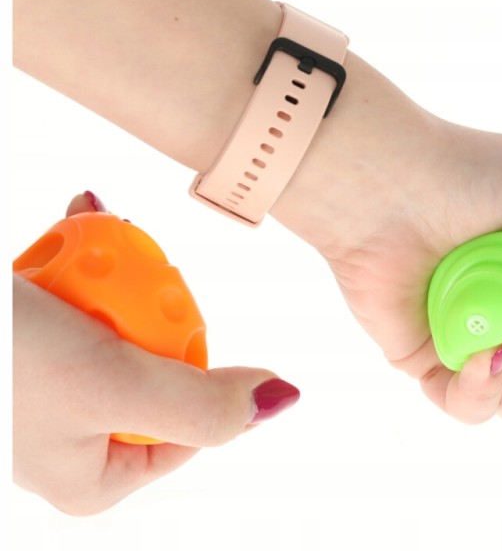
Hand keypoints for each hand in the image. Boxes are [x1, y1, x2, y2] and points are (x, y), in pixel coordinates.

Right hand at [13, 193, 299, 514]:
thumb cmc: (2, 366)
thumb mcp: (113, 385)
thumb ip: (201, 401)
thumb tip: (282, 401)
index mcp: (94, 477)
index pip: (187, 425)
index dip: (196, 364)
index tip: (169, 318)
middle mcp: (72, 439)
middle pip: (151, 365)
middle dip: (143, 303)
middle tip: (125, 271)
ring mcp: (46, 389)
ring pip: (115, 322)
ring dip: (112, 270)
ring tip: (93, 231)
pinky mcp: (26, 342)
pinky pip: (76, 297)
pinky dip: (79, 256)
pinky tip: (77, 216)